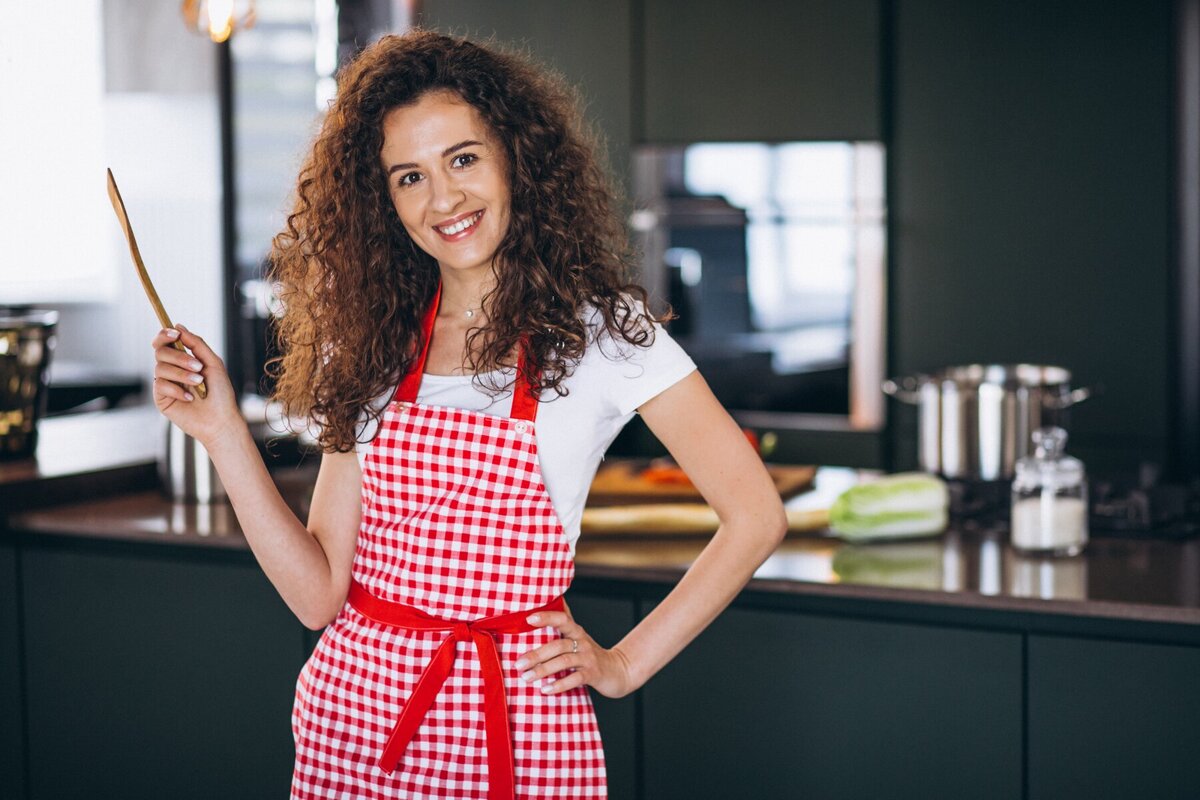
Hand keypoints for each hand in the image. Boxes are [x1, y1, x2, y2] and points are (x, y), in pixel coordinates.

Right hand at [151, 325, 242, 449]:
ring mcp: (165, 384)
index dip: (165, 335)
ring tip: (199, 384)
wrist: (221, 419)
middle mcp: (172, 370)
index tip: (174, 333)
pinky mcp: (161, 398)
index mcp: (182, 360)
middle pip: (160, 352)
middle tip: (198, 367)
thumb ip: (196, 344)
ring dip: (182, 374)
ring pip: (160, 368)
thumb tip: (178, 326)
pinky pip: (161, 385)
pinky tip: (190, 398)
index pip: (165, 342)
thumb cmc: (220, 393)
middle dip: (180, 358)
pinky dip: (177, 390)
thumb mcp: (213, 363)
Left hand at [516, 611, 637, 698]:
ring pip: (564, 661)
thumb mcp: (578, 637)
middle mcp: (582, 642)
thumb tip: (549, 600)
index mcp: (576, 631)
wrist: (618, 671)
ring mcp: (588, 658)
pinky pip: (575, 679)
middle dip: (536, 655)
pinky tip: (545, 689)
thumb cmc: (590, 654)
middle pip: (558, 645)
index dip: (546, 617)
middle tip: (518, 664)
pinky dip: (559, 684)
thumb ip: (563, 624)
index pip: (562, 619)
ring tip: (526, 678)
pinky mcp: (593, 674)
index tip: (528, 619)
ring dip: (543, 670)